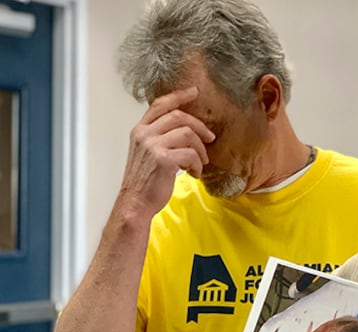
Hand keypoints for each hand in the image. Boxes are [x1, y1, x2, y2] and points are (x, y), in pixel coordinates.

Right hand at [119, 87, 213, 218]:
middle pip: (179, 116)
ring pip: (188, 134)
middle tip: (210, 138)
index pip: (160, 104)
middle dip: (200, 126)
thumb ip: (160, 138)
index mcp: (140, 130)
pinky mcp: (164, 159)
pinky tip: (194, 173)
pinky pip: (191, 154)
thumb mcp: (147, 153)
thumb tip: (187, 130)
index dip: (179, 96)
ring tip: (200, 163)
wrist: (136, 202)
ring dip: (200, 149)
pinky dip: (198, 164)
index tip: (194, 92)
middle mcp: (144, 134)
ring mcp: (153, 146)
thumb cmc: (144, 181)